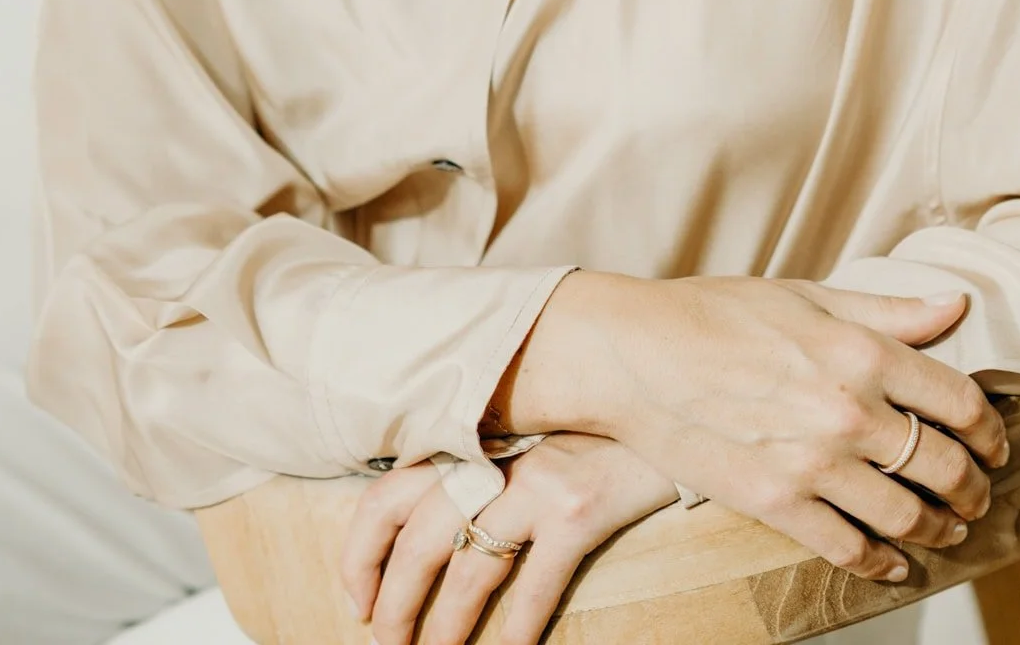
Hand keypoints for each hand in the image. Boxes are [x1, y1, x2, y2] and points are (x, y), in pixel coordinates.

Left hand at [340, 432, 677, 644]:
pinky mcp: (579, 510)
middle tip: (386, 639)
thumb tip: (424, 526)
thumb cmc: (586, 425)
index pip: (387, 493)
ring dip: (443, 627)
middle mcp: (493, 456)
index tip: (358, 594)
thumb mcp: (518, 430)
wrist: (661, 398)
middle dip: (392, 599)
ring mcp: (535, 482)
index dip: (361, 550)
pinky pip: (536, 586)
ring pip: (467, 568)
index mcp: (469, 437)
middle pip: (415, 535)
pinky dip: (518, 631)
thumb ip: (475, 463)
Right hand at [495, 271, 1010, 584]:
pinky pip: (849, 549)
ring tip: (944, 526)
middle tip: (973, 492)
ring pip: (906, 515)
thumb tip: (954, 307)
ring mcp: (812, 462)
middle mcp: (846, 409)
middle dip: (970, 485)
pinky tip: (892, 560)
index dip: (988, 428)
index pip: (958, 401)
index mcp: (858, 350)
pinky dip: (882, 562)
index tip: (991, 440)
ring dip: (937, 527)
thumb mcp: (804, 295)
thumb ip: (886, 311)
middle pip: (943, 465)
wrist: (632, 354)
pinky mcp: (776, 503)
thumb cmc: (712, 313)